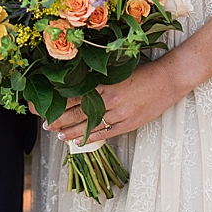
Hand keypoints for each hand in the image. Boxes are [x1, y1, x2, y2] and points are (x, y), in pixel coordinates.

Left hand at [46, 62, 185, 143]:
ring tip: (57, 134)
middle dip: (58, 118)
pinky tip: (79, 141)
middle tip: (44, 123)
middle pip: (78, 111)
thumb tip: (75, 83)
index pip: (73, 95)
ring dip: (71, 130)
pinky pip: (106, 133)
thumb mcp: (116, 70)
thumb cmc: (142, 71)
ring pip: (90, 124)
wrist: (168, 79)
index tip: (42, 104)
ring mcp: (120, 114)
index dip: (56, 101)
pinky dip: (91, 137)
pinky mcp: (129, 123)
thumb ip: (98, 78)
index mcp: (104, 83)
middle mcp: (110, 99)